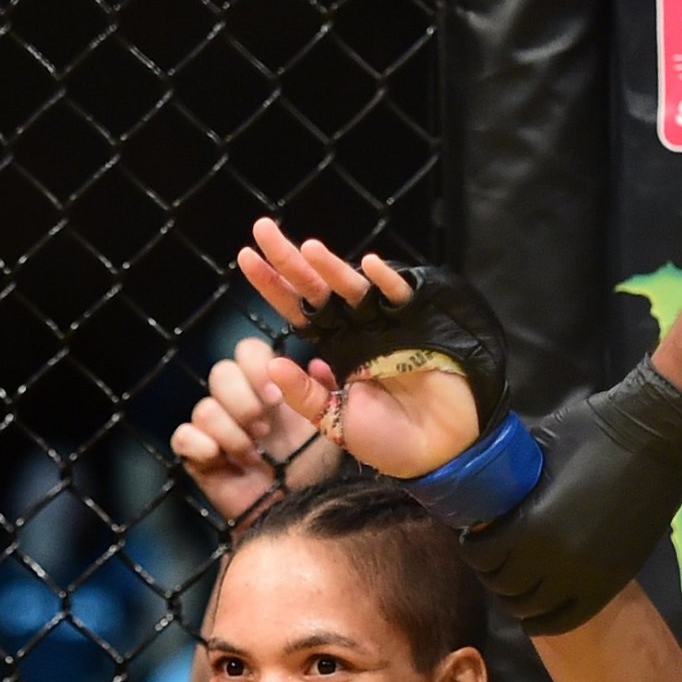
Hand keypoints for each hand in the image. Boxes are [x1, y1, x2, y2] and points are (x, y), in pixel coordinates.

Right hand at [169, 336, 339, 523]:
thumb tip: (313, 362)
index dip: (257, 367)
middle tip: (264, 431)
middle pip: (221, 373)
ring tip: (253, 455)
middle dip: (244, 402)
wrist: (297, 510)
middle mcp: (238, 401)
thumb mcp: (331, 425)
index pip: (247, 350)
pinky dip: (202, 446)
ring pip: (204, 408)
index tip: (276, 398)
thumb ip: (322, 390)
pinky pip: (183, 436)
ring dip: (232, 434)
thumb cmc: (315, 468)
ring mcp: (215, 428)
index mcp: (267, 386)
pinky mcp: (197, 456)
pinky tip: (223, 460)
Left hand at [236, 220, 482, 480]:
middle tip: (262, 229)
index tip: (245, 258)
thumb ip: (305, 395)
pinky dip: (387, 280)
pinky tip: (370, 266)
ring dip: (331, 267)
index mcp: (332, 347)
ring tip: (308, 249)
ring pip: (351, 287)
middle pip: (316, 288)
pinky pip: (400, 295)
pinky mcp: (418, 323)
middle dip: (289, 260)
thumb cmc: (386, 439)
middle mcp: (354, 328)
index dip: (272, 286)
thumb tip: (271, 365)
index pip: (296, 310)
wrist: (436, 451)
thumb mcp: (334, 421)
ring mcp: (385, 322)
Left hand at [458, 359, 681, 633]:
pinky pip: (566, 619)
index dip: (472, 547)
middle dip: (491, 570)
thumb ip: (509, 480)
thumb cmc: (594, 433)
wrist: (658, 438)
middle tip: (493, 556)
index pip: (482, 556)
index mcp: (530, 528)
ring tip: (514, 578)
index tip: (474, 535)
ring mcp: (583, 578)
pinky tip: (532, 612)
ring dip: (515, 596)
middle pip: (503, 585)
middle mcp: (553, 563)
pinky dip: (544, 621)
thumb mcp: (536, 449)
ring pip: (530, 608)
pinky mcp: (609, 584)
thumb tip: (483, 494)